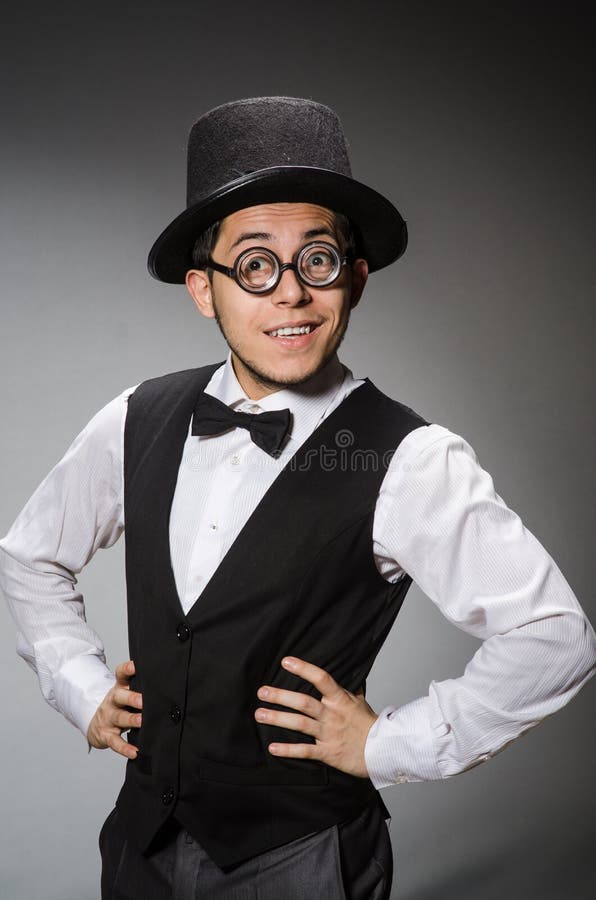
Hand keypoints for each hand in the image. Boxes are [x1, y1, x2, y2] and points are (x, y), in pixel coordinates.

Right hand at [87, 659, 141, 758]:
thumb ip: (144, 690)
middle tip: (144, 701)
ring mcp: (107, 717)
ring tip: (142, 722)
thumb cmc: (120, 707)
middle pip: (119, 696)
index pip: (120, 674)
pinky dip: (124, 748)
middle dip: (131, 698)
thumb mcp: (127, 695)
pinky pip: (115, 742)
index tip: (136, 665)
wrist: (97, 725)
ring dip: (130, 720)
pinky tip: (134, 751)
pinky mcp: (105, 735)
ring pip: (118, 717)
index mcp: (119, 688)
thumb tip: (172, 688)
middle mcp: (112, 701)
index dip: (127, 669)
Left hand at [254, 656, 377, 777]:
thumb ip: (350, 689)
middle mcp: (332, 715)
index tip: (286, 661)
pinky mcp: (328, 753)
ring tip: (260, 715)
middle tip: (262, 692)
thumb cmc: (370, 725)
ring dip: (278, 719)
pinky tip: (273, 748)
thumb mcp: (361, 702)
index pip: (321, 679)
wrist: (382, 751)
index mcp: (340, 700)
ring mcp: (329, 734)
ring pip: (300, 724)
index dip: (304, 669)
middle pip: (304, 703)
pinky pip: (305, 751)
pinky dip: (288, 750)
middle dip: (281, 696)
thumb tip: (350, 673)